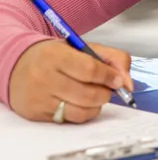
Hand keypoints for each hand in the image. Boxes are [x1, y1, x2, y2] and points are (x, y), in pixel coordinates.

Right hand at [8, 40, 132, 122]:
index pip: (90, 70)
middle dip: (106, 93)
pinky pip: (69, 119)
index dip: (109, 77)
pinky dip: (83, 113)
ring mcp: (41, 98)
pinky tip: (82, 103)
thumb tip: (128, 83)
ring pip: (80, 110)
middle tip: (109, 88)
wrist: (19, 66)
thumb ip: (112, 59)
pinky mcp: (38, 114)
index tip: (118, 80)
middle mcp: (46, 78)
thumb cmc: (57, 55)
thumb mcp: (84, 47)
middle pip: (87, 94)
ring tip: (96, 95)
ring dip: (97, 105)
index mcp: (58, 56)